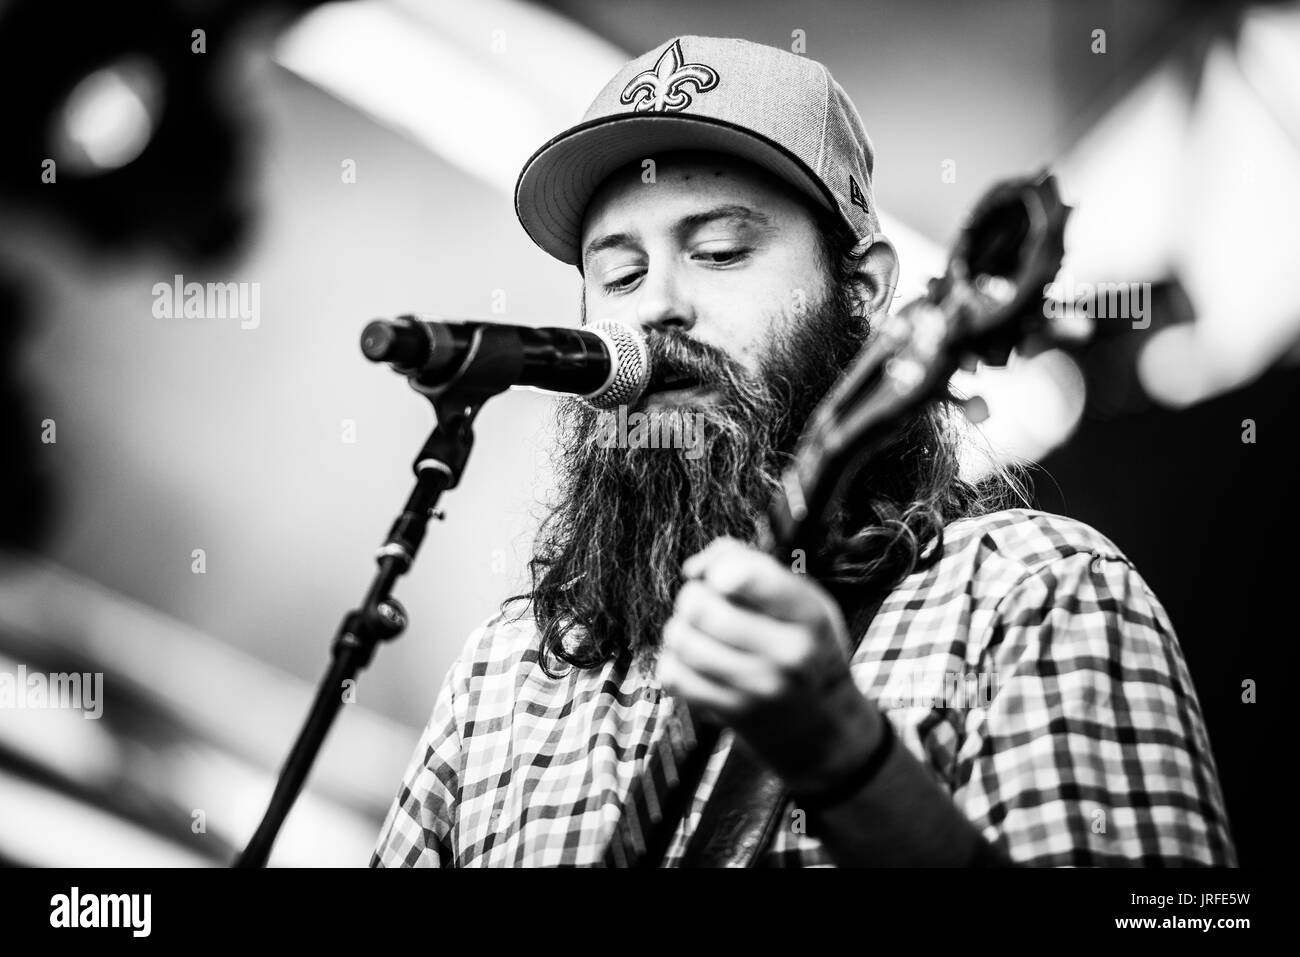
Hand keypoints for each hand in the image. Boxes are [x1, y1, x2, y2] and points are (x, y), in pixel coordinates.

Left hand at [656, 536, 883, 792]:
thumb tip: (696, 569)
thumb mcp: (801, 597)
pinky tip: (693, 660)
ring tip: (699, 632)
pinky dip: (673, 660)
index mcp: (809, 615)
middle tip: (704, 603)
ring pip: (680, 639)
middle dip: (692, 596)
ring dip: (680, 628)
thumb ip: (750, 562)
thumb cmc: (804, 643)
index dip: (721, 570)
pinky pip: (672, 674)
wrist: (822, 723)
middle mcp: (788, 654)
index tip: (720, 578)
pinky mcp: (731, 712)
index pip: (749, 577)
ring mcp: (758, 689)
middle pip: (701, 608)